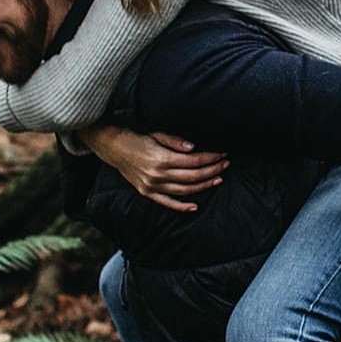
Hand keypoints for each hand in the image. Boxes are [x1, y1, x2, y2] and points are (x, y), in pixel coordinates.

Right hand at [79, 125, 225, 211]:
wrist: (115, 149)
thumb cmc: (138, 139)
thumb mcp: (157, 134)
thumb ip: (176, 142)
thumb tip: (194, 149)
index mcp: (162, 158)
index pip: (194, 160)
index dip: (210, 158)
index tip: (222, 154)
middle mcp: (158, 174)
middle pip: (193, 176)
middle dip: (212, 170)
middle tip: (225, 165)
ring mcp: (152, 186)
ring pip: (185, 190)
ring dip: (203, 186)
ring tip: (217, 179)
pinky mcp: (148, 192)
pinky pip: (168, 202)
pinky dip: (182, 207)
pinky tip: (195, 206)